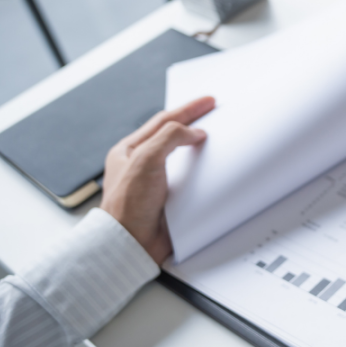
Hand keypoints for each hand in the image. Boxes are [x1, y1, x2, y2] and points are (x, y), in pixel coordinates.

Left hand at [100, 97, 214, 263]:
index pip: (164, 121)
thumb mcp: (145, 160)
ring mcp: (157, 182)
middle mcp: (142, 165)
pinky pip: (191, 179)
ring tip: (218, 137)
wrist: (132, 244)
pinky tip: (214, 168)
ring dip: (200, 147)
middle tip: (215, 113)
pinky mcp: (170, 199)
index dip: (189, 109)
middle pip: (173, 136)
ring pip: (183, 157)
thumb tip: (194, 133)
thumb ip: (169, 138)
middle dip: (195, 123)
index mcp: (129, 150)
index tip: (208, 102)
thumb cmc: (127, 206)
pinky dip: (204, 172)